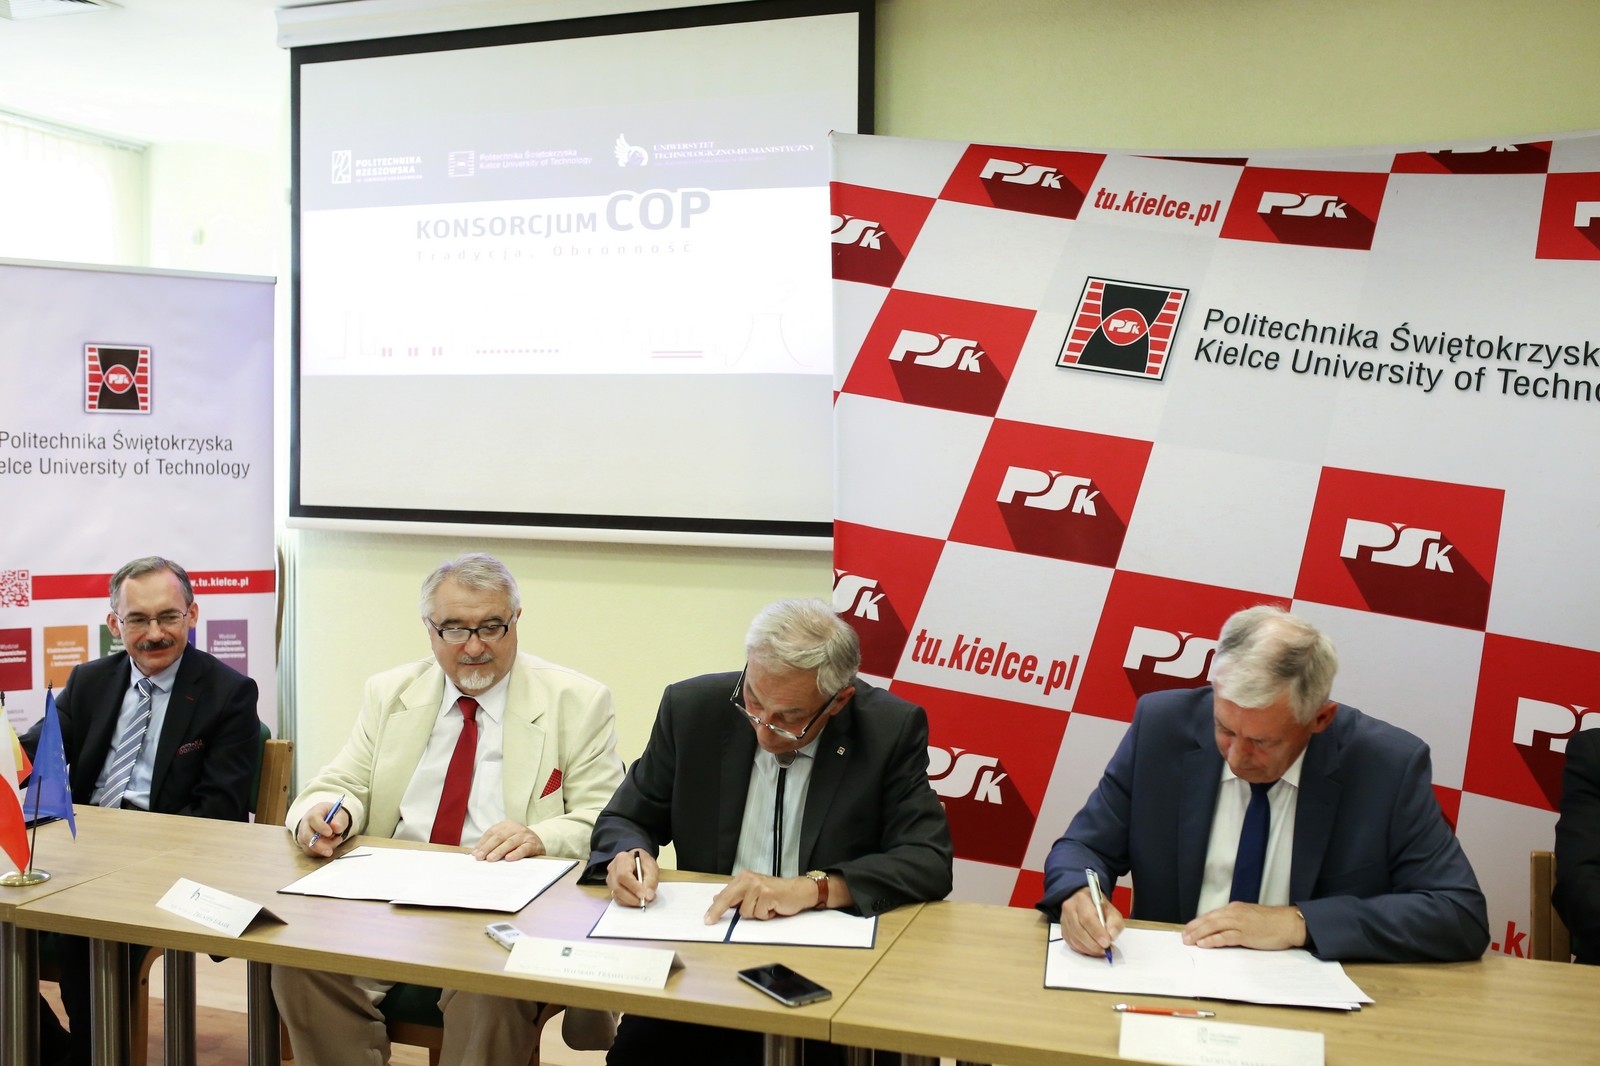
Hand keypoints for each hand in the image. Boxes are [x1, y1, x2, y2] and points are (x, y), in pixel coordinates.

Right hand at [296, 800, 350, 857]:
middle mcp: (305, 824)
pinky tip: (330, 845)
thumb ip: (340, 820)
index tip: (330, 833)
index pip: (314, 819)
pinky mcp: (304, 844)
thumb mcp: (340, 814)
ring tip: (336, 841)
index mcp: (314, 813)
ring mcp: (303, 835)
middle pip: (307, 836)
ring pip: (308, 846)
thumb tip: (337, 828)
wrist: (325, 819)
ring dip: (323, 849)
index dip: (321, 827)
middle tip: (329, 852)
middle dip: (318, 846)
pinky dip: (321, 852)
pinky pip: (310, 852)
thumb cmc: (332, 816)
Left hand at [471, 820, 546, 860]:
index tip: (475, 854)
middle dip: (488, 847)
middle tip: (480, 857)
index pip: (491, 833)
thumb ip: (492, 844)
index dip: (482, 843)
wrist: (541, 842)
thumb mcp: (506, 839)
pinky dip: (516, 853)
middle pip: (499, 837)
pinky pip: (524, 848)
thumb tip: (476, 854)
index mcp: (506, 825)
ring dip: (499, 851)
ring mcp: (525, 835)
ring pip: (510, 842)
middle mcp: (515, 828)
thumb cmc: (519, 842)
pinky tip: (509, 858)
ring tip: (490, 859)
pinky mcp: (533, 844)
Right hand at [606, 849, 656, 906]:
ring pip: (616, 895)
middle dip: (632, 898)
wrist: (638, 861)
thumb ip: (651, 882)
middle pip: (617, 887)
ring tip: (643, 900)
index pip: (624, 875)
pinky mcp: (611, 887)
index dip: (634, 887)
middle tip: (645, 901)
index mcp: (622, 859)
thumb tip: (648, 896)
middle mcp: (612, 869)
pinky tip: (636, 899)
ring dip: (630, 901)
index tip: (644, 895)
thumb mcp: (652, 868)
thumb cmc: (644, 863)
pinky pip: (617, 898)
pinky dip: (627, 902)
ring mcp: (610, 879)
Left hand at [704, 871, 813, 923]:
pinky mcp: (767, 895)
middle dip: (717, 912)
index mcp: (744, 878)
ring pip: (745, 912)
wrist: (798, 891)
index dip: (715, 908)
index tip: (707, 918)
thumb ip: (738, 895)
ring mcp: (758, 886)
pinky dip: (766, 915)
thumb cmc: (776, 893)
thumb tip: (718, 898)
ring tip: (766, 907)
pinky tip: (773, 907)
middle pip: (728, 899)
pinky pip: (759, 914)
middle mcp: (749, 879)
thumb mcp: (754, 891)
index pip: (725, 894)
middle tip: (708, 921)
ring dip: (756, 914)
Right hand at [1061, 885, 1123, 957]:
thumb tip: (1111, 936)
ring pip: (1075, 940)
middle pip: (1079, 931)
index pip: (1087, 918)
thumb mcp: (1111, 910)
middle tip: (1106, 950)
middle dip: (1094, 945)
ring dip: (1090, 949)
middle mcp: (1070, 908)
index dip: (1097, 933)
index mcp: (1082, 899)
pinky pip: (1072, 945)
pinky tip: (1093, 950)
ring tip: (1102, 951)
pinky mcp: (1064, 931)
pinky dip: (1084, 950)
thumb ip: (1115, 923)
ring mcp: (1064, 920)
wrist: (1085, 903)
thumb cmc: (1099, 906)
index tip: (1107, 943)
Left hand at [1183, 902, 1306, 949]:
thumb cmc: (1272, 921)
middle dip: (1194, 928)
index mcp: (1235, 908)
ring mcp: (1239, 923)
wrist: (1289, 923)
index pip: (1211, 915)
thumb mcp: (1250, 916)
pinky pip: (1225, 937)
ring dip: (1198, 934)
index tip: (1188, 929)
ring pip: (1213, 927)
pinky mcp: (1246, 934)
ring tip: (1189, 941)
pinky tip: (1203, 944)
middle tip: (1183, 937)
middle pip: (1209, 920)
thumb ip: (1236, 920)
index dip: (1198, 922)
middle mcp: (1234, 913)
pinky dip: (1212, 940)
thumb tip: (1223, 928)